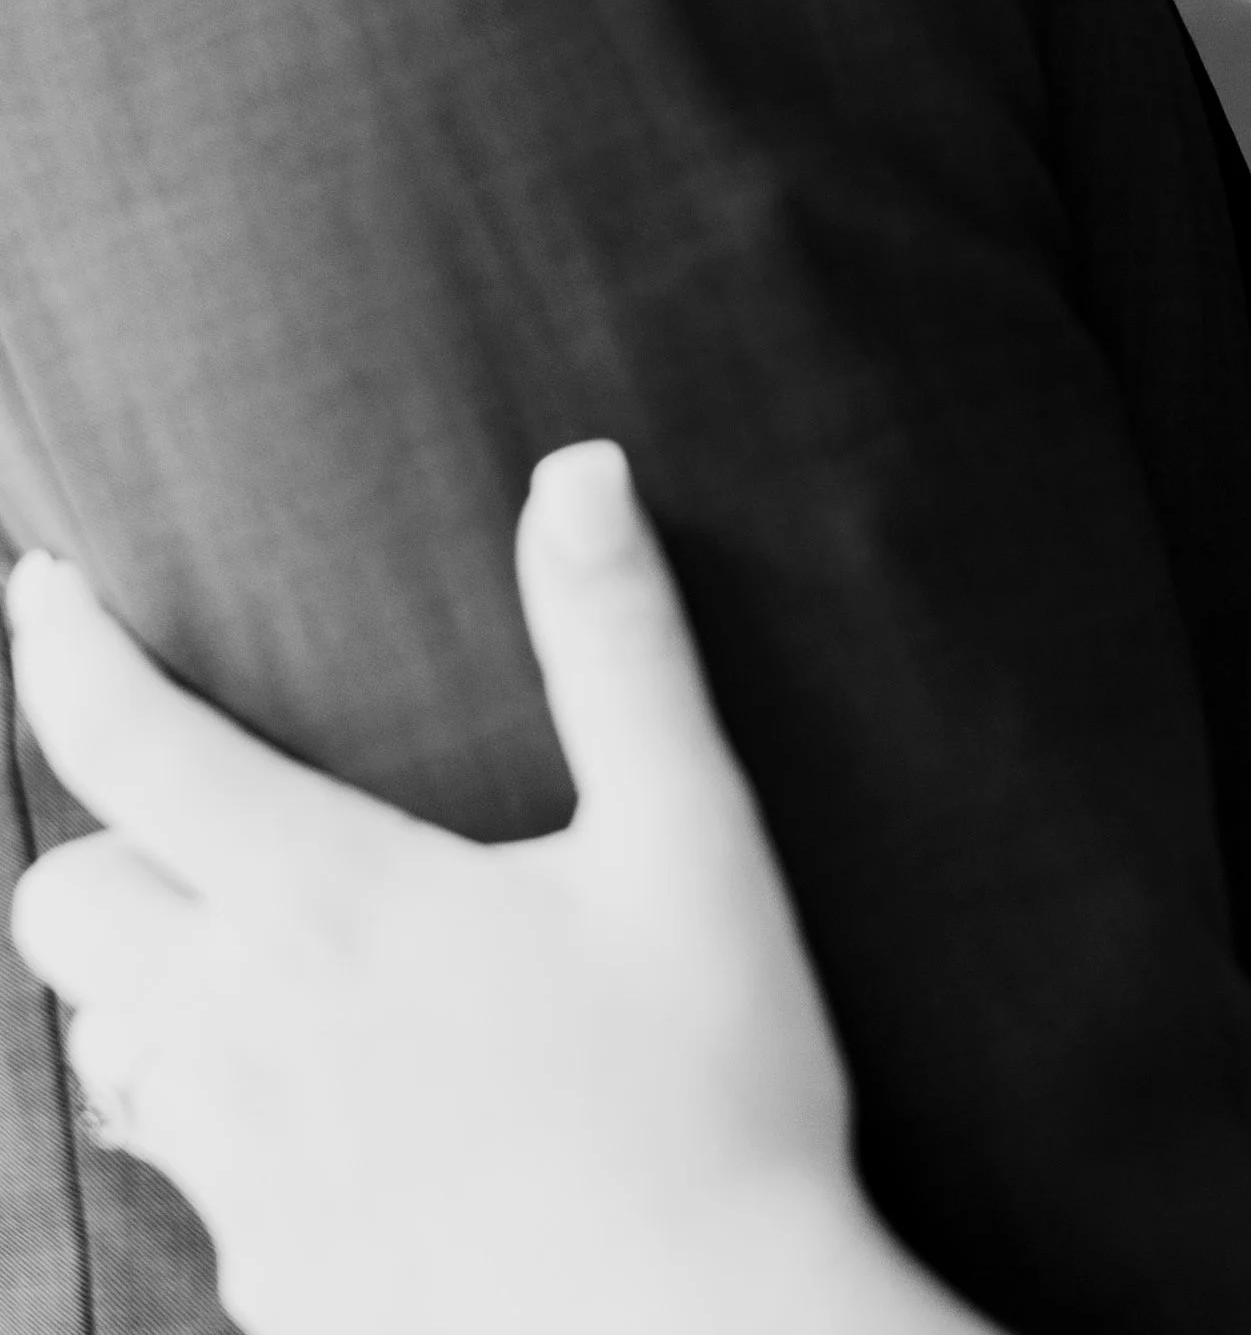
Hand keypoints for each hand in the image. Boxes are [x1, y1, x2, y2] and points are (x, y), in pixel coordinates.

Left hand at [8, 444, 977, 1334]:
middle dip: (110, 846)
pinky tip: (341, 1120)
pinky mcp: (271, 1290)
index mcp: (332, 906)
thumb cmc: (713, 1091)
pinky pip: (191, 1177)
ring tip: (266, 965)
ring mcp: (244, 1180)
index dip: (68, 652)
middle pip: (68, 904)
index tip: (44, 592)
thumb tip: (577, 470)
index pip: (135, 747)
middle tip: (205, 826)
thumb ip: (620, 645)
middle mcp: (247, 1037)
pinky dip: (228, 1122)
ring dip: (157, 988)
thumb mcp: (690, 839)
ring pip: (109, 1047)